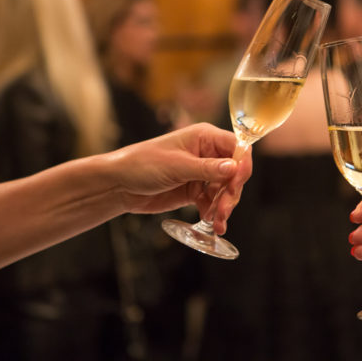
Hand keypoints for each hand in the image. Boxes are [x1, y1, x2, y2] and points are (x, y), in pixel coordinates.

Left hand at [101, 123, 251, 234]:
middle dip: (232, 192)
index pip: (237, 147)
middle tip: (224, 210)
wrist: (119, 185)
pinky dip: (214, 213)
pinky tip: (212, 223)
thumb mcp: (177, 166)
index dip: (242, 165)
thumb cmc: (142, 164)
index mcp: (204, 137)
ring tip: (218, 222)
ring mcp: (202, 173)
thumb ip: (207, 169)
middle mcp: (207, 153)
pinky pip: (213, 202)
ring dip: (224, 206)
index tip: (237, 184)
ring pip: (226, 189)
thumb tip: (234, 168)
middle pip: (234, 172)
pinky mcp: (195, 190)